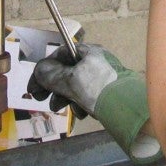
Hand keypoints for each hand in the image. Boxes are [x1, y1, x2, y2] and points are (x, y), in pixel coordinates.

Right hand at [27, 44, 160, 162]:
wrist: (130, 109)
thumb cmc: (100, 90)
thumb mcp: (71, 81)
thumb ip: (51, 75)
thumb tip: (39, 71)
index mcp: (89, 52)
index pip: (60, 54)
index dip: (44, 69)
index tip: (34, 86)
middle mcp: (96, 62)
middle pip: (67, 72)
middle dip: (53, 87)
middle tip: (42, 100)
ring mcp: (103, 77)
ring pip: (76, 86)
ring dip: (65, 98)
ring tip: (62, 108)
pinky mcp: (108, 93)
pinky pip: (88, 96)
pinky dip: (80, 104)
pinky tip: (82, 113)